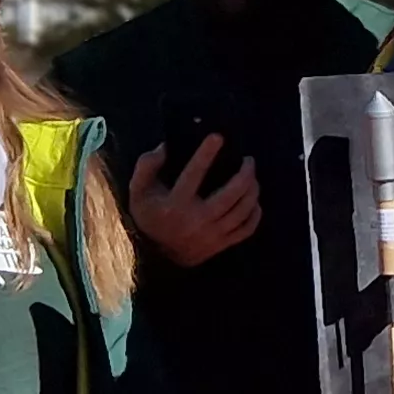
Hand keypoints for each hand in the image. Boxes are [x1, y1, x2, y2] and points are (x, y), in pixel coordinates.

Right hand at [126, 137, 261, 267]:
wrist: (158, 256)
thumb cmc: (150, 217)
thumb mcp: (138, 191)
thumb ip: (147, 166)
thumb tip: (165, 147)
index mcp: (175, 205)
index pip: (193, 175)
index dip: (206, 154)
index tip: (218, 137)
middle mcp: (196, 220)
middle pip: (231, 195)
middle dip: (245, 174)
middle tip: (248, 159)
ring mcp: (212, 235)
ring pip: (242, 210)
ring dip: (253, 190)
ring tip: (252, 177)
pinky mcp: (221, 245)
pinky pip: (246, 229)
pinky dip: (255, 214)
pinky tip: (254, 201)